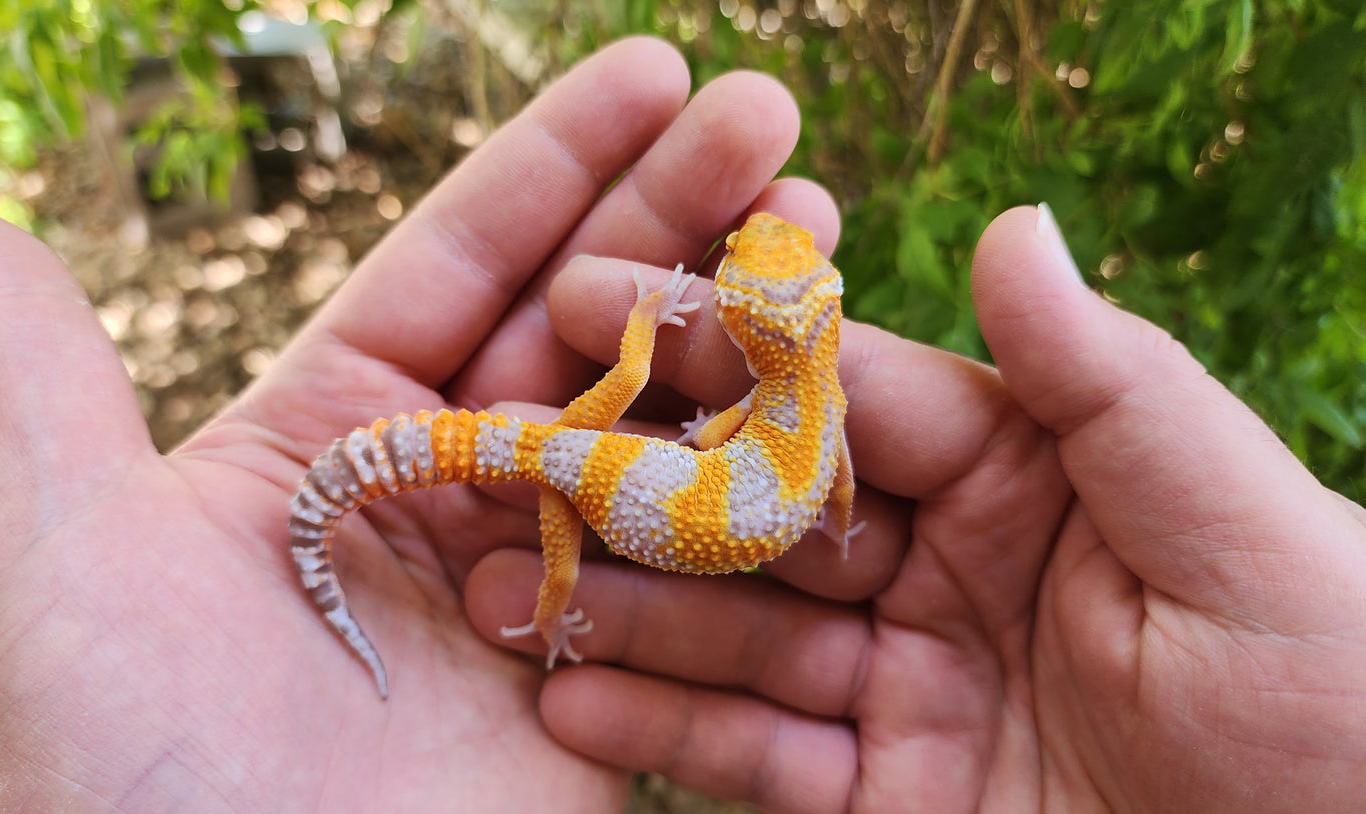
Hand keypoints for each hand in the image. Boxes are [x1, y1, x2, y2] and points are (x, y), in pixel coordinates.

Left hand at [0, 38, 834, 810]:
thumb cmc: (114, 756)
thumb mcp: (53, 539)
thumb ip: (35, 367)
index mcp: (334, 428)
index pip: (464, 258)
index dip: (563, 161)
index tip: (659, 71)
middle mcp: (443, 487)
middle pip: (580, 319)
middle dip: (677, 212)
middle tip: (774, 119)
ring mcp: (533, 579)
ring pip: (653, 426)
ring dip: (735, 330)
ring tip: (818, 231)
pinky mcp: (600, 677)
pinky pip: (689, 564)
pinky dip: (754, 482)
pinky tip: (830, 397)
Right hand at [470, 204, 1365, 811]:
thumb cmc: (1343, 694)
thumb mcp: (1243, 526)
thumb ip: (1110, 386)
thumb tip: (1012, 226)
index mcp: (1026, 470)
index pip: (846, 394)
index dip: (722, 346)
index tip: (590, 298)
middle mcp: (946, 564)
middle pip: (765, 512)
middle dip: (636, 485)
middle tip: (505, 452)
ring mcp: (907, 683)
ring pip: (741, 635)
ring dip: (625, 611)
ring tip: (504, 585)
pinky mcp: (888, 796)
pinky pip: (762, 761)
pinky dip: (670, 736)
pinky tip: (571, 705)